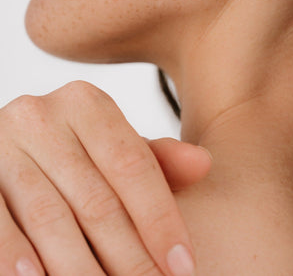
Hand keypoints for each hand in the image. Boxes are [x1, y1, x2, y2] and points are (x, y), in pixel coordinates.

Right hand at [0, 81, 211, 275]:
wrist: (14, 145)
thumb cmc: (74, 155)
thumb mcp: (113, 148)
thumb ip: (155, 158)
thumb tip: (204, 164)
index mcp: (85, 103)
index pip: (133, 165)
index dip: (160, 219)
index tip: (183, 266)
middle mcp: (41, 115)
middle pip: (96, 199)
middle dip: (129, 258)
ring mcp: (2, 144)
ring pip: (51, 219)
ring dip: (82, 269)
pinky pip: (0, 224)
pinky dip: (18, 257)